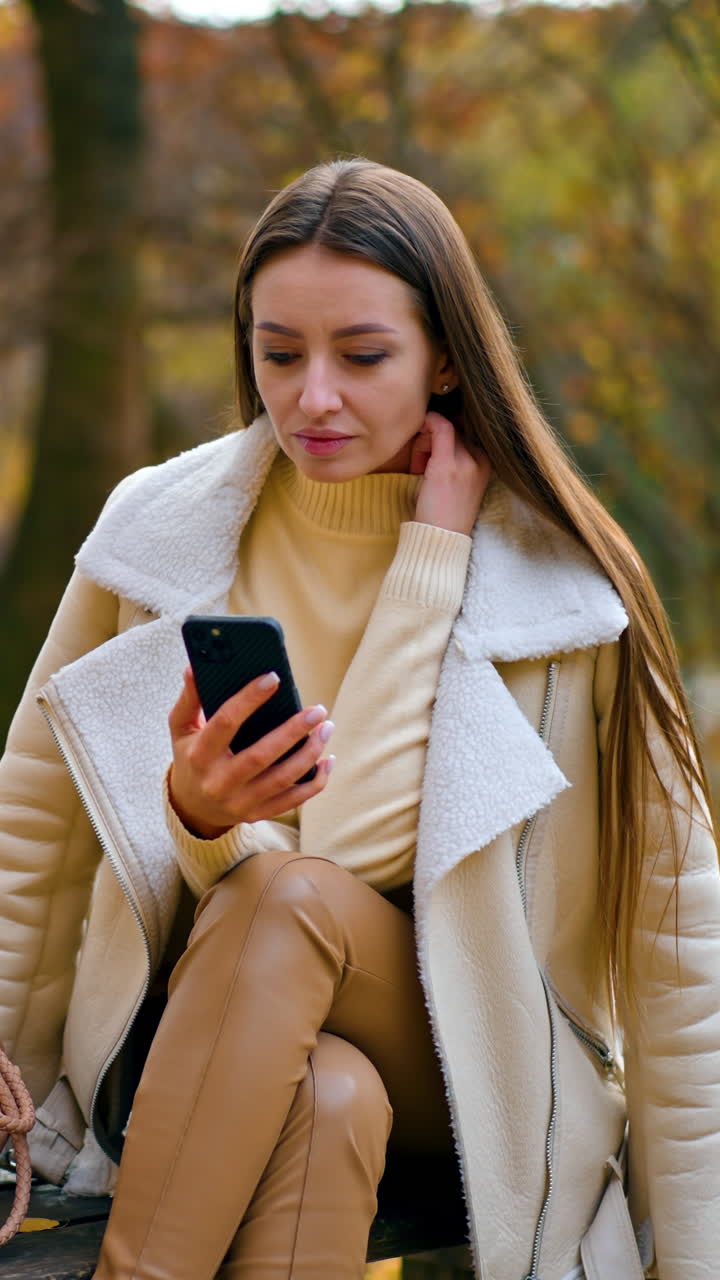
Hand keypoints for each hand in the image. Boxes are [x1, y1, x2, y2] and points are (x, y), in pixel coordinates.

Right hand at [167, 668, 333, 838]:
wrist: (192, 807)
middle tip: (317, 710)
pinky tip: (327, 761)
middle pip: (261, 755)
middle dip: (293, 731)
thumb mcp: (182, 728)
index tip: (274, 678)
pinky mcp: (257, 814)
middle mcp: (218, 782)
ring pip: (282, 779)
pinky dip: (315, 782)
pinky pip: (292, 801)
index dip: (250, 698)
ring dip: (310, 754)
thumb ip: (190, 698)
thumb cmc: (192, 757)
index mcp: (199, 755)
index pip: (226, 722)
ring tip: (326, 728)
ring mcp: (239, 802)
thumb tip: (194, 667)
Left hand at [410, 412, 491, 535]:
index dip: (443, 439)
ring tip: (419, 467)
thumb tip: (436, 434)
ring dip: (426, 440)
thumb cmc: (443, 513)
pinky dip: (428, 423)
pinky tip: (419, 437)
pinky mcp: (447, 466)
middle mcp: (480, 460)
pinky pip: (441, 427)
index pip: (464, 435)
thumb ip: (453, 460)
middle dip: (433, 439)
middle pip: (455, 430)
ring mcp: (466, 462)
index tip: (429, 456)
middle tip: (421, 463)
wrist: (443, 539)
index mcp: (485, 464)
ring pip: (445, 429)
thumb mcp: (455, 483)